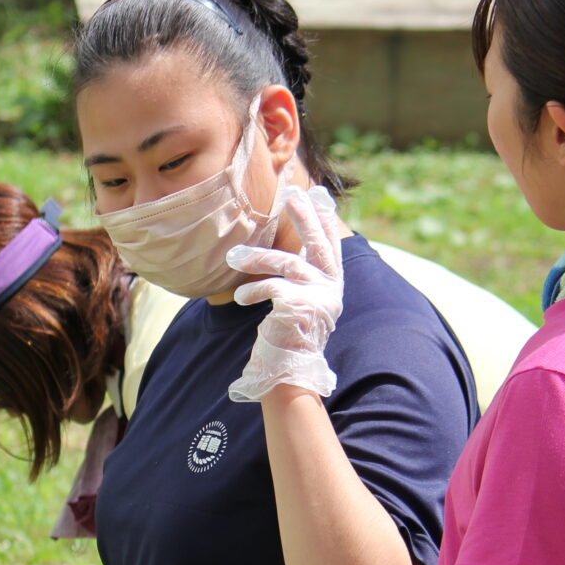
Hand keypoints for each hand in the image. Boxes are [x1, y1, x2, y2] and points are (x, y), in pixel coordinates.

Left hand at [226, 185, 344, 401]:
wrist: (287, 372)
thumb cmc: (287, 337)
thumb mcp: (300, 303)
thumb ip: (302, 278)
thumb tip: (293, 252)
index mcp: (332, 286)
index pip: (331, 246)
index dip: (324, 221)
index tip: (318, 195)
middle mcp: (332, 290)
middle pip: (319, 244)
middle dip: (304, 216)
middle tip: (291, 192)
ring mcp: (318, 297)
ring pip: (287, 264)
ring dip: (256, 258)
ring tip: (232, 258)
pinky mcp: (300, 306)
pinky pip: (272, 286)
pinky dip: (253, 290)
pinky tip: (240, 299)